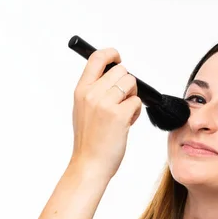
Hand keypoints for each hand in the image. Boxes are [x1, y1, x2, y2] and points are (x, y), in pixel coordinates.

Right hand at [70, 48, 141, 179]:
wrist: (89, 164)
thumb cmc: (89, 141)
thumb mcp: (83, 110)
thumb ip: (94, 91)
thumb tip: (113, 76)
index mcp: (81, 90)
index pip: (96, 58)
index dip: (111, 54)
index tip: (118, 58)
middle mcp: (91, 94)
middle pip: (121, 70)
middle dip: (127, 84)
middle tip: (122, 101)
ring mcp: (105, 104)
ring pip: (131, 83)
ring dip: (132, 97)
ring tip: (124, 113)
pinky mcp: (119, 115)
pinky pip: (136, 102)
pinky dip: (135, 113)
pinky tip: (127, 124)